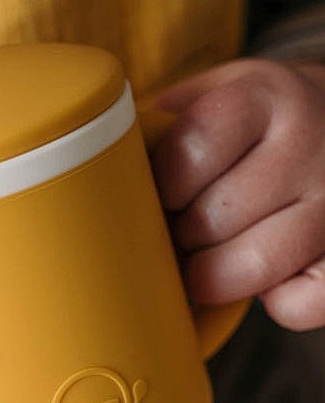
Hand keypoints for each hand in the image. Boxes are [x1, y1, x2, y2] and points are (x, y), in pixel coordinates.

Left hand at [151, 58, 324, 330]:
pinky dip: (273, 301)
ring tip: (215, 251)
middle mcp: (309, 148)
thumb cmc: (253, 122)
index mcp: (262, 98)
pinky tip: (268, 270)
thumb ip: (159, 126)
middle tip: (187, 225)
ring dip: (215, 273)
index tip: (163, 192)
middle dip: (182, 235)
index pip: (187, 156)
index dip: (162, 188)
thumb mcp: (210, 96)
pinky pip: (296, 306)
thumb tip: (98, 177)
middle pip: (209, 222)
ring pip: (250, 269)